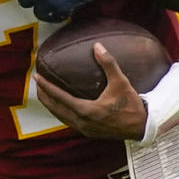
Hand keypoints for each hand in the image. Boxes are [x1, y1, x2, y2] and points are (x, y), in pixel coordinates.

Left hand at [34, 43, 148, 139]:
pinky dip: (60, 113)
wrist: (142, 127)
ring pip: (60, 117)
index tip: (37, 77)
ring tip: (45, 94)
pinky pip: (68, 122)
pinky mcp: (89, 132)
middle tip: (37, 84)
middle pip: (55, 108)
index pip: (59, 97)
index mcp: (86, 110)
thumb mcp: (121, 82)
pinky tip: (61, 106)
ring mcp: (84, 129)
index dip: (47, 86)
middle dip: (44, 96)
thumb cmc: (131, 105)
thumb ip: (108, 63)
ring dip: (51, 106)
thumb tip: (97, 46)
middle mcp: (82, 122)